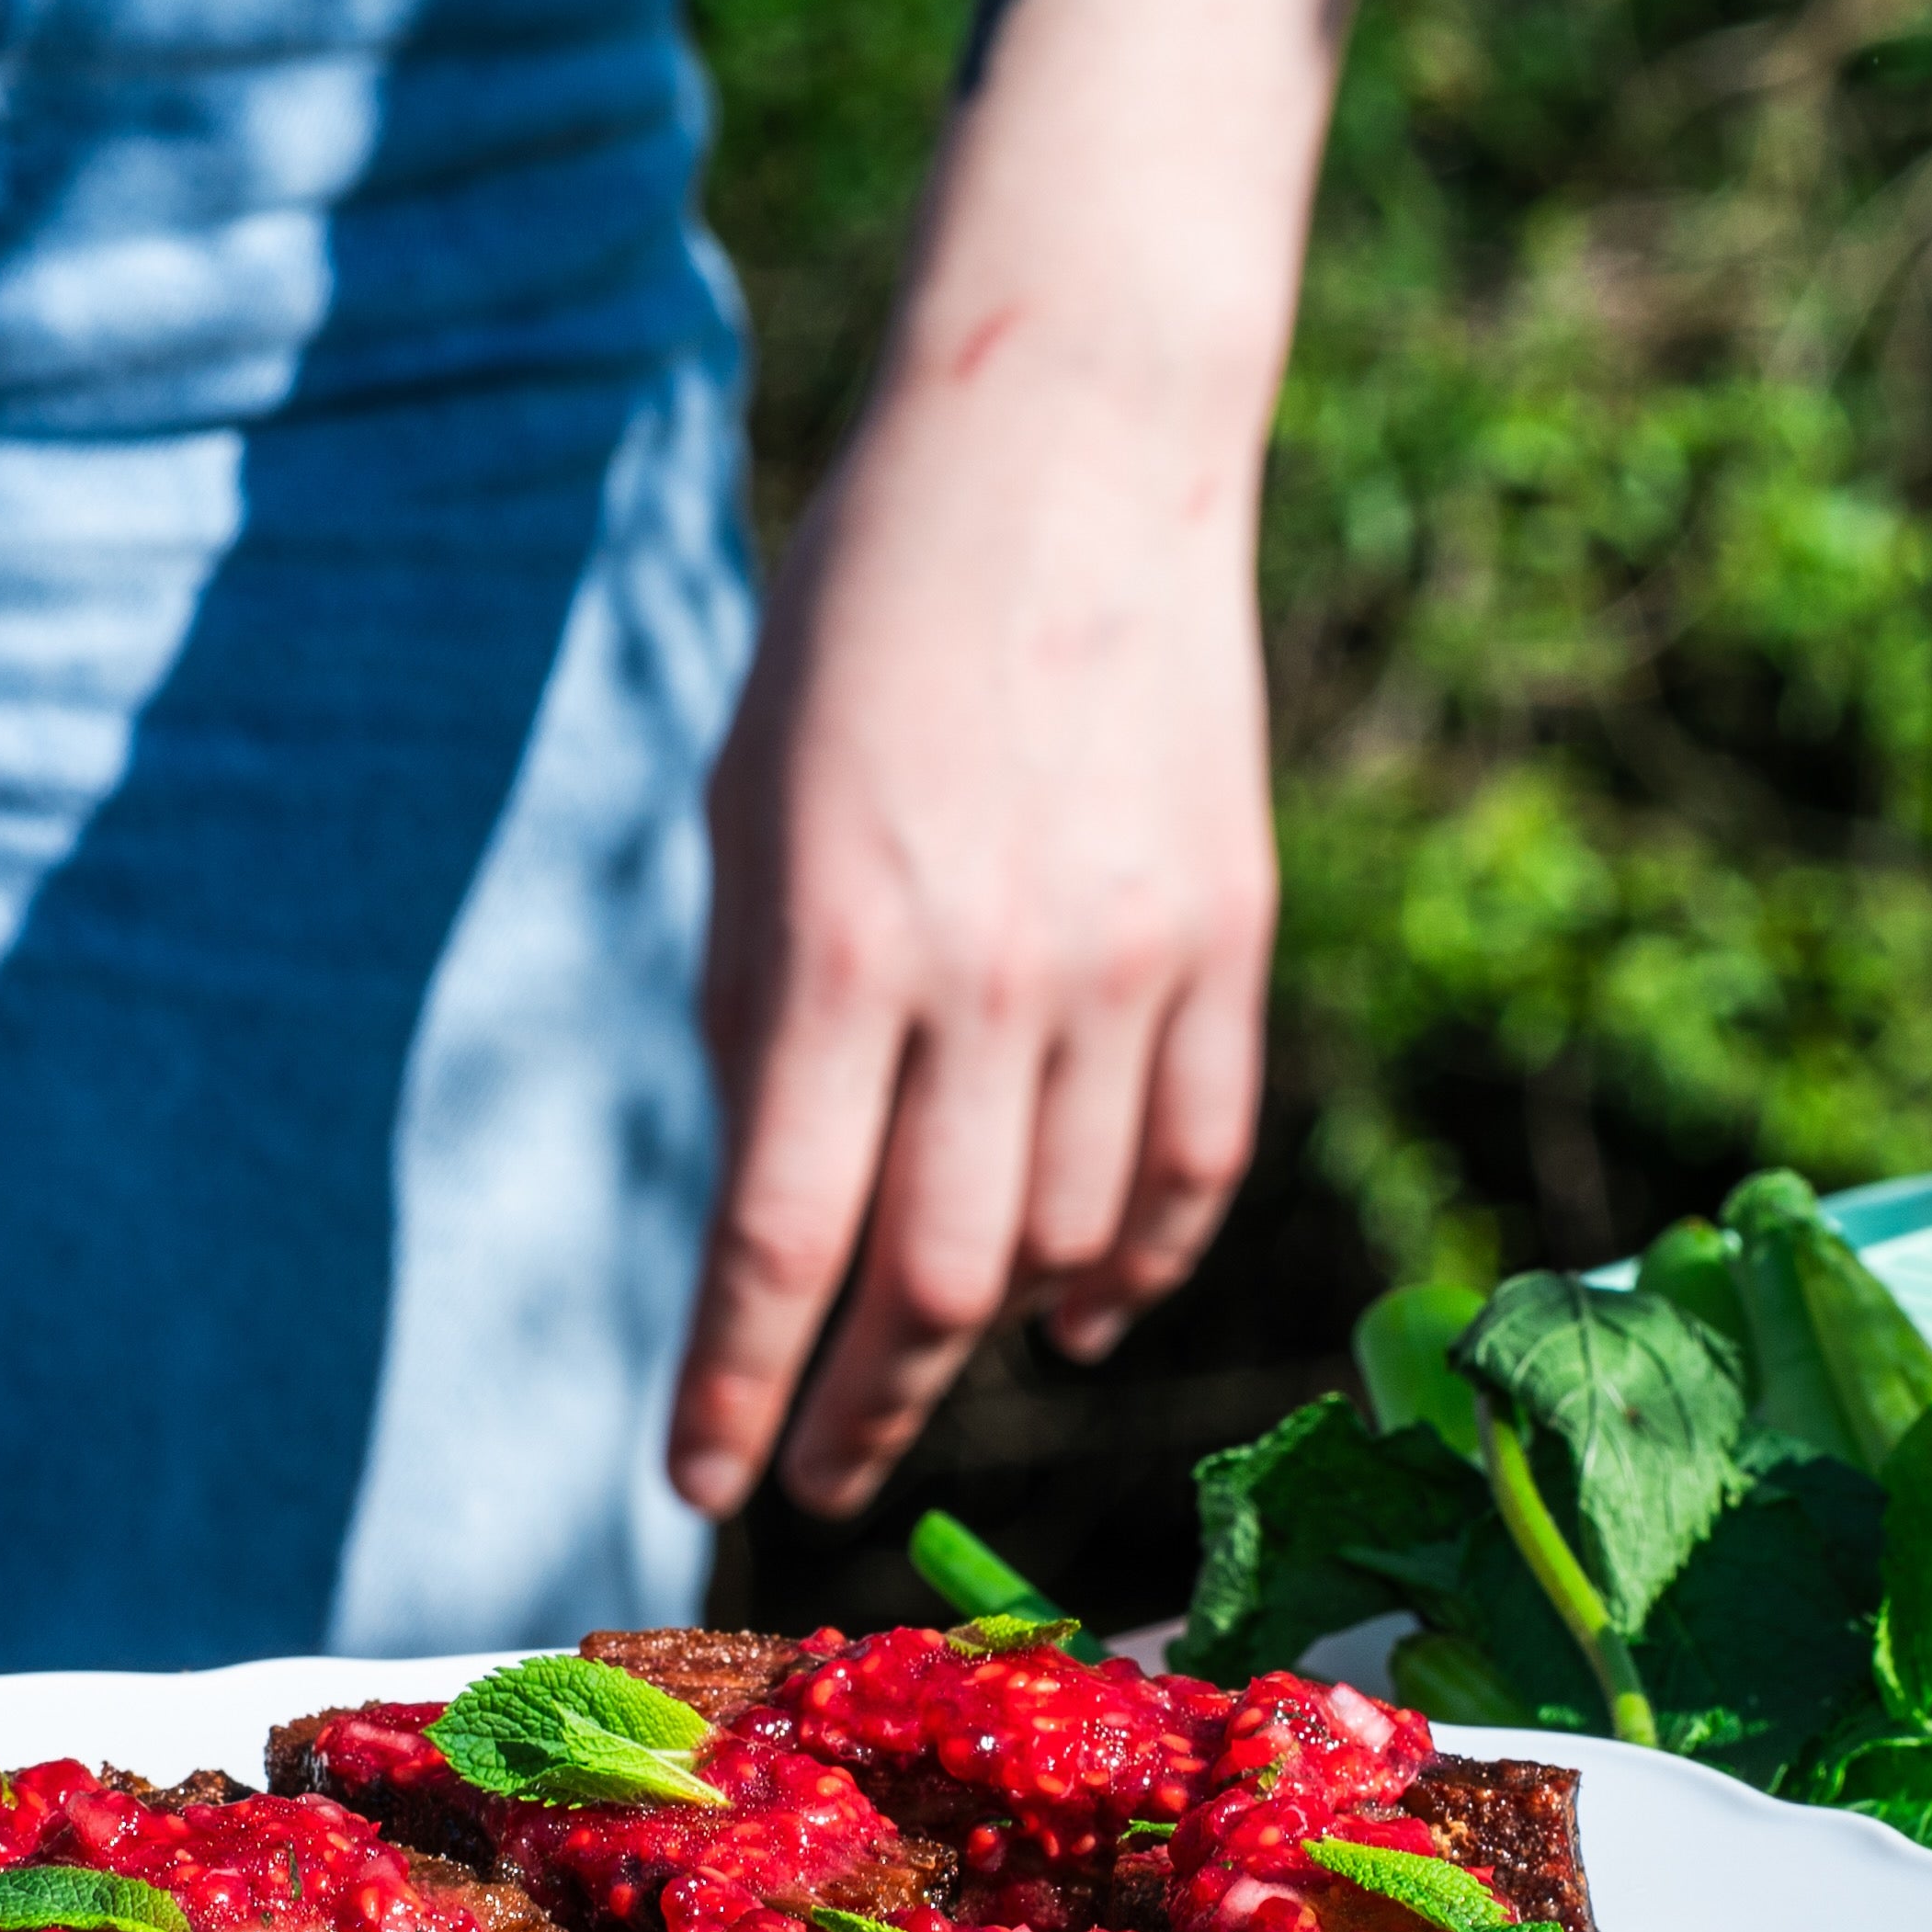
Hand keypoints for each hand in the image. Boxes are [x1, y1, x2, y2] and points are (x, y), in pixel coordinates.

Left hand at [662, 0, 1363, 1523]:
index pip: (779, 1242)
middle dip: (863, 1406)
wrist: (1069, 450)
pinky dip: (1137, 1261)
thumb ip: (759, 1018)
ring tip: (931, 1361)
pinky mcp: (1227, 939)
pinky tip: (1083, 1305)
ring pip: (1067, 1237)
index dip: (737, 1390)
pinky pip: (1191, 1161)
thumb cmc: (863, 625)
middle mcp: (989, 979)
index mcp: (835, 946)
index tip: (704, 1481)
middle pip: (933, 1280)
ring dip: (992, 1329)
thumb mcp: (749, 815)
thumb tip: (774, 1215)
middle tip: (816, 1470)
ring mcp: (1126, 966)